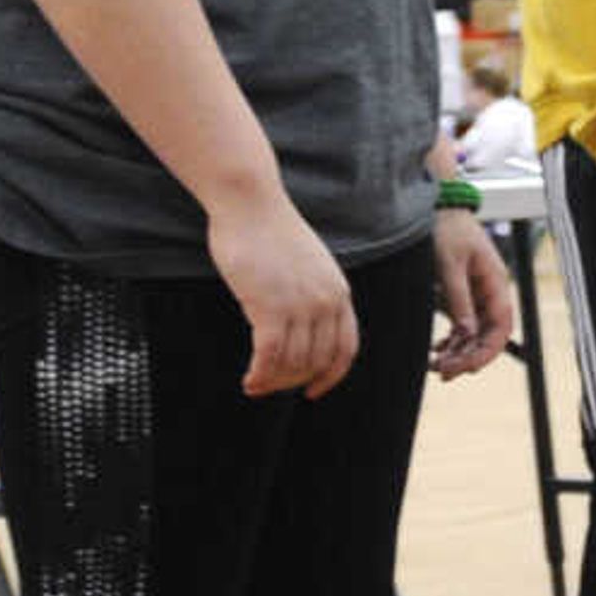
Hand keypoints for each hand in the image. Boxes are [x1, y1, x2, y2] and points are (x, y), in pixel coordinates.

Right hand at [206, 192, 358, 400]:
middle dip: (293, 382)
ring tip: (254, 386)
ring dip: (273, 382)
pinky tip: (248, 380)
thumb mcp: (307, 266)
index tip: (313, 390)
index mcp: (340, 293)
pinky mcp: (270, 307)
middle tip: (269, 387)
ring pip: (293, 363)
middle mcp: (326, 303)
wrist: (251, 205)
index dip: (331, 376)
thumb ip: (312, 294)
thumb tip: (301, 326)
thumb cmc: (270, 232)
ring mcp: (301, 306)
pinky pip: (269, 357)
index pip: (346, 349)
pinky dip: (260, 375)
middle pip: (317, 362)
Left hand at [428, 210, 514, 378]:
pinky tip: (438, 350)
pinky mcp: (461, 295)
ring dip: (458, 352)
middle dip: (468, 357)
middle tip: (443, 372)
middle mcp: (490, 293)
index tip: (466, 368)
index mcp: (496, 283)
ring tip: (436, 366)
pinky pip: (462, 326)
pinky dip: (452, 341)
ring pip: (474, 334)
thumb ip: (458, 298)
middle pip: (487, 336)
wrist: (437, 207)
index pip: (501, 327)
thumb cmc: (447, 229)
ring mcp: (476, 295)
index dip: (487, 351)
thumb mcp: (450, 264)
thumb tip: (464, 333)